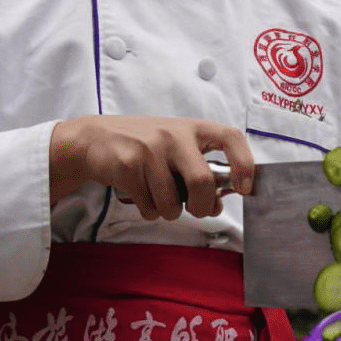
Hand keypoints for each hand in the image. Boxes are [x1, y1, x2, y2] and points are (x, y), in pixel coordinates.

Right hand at [49, 115, 253, 219]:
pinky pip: (150, 207)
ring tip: (159, 197)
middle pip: (202, 181)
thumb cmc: (144, 145)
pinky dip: (149, 211)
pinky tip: (141, 195)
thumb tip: (217, 204)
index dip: (245, 164)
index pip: (230, 138)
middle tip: (194, 209)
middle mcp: (174, 135)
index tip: (245, 187)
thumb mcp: (176, 149)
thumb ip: (199, 171)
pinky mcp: (128, 166)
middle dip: (201, 206)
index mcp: (193, 129)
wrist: (95, 138)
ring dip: (169, 211)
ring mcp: (150, 149)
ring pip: (173, 203)